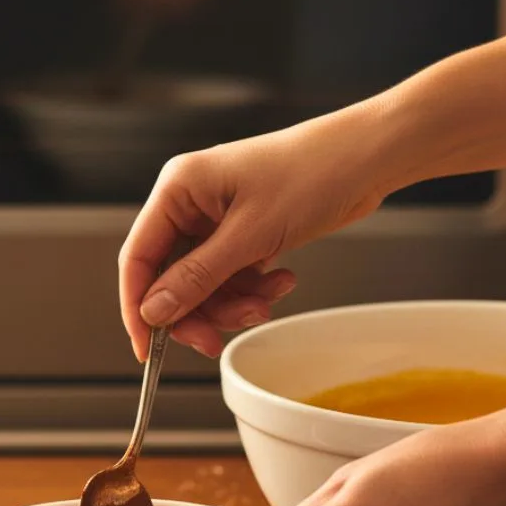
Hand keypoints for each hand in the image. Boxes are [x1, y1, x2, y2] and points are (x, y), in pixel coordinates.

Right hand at [119, 111, 388, 361]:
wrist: (368, 158)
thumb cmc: (313, 172)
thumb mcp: (250, 235)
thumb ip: (196, 278)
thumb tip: (154, 311)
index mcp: (178, 189)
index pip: (138, 256)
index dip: (138, 305)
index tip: (145, 347)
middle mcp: (191, 203)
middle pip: (170, 276)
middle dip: (196, 311)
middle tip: (214, 339)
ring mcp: (217, 218)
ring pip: (203, 283)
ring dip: (231, 303)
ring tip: (265, 302)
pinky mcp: (243, 231)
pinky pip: (230, 276)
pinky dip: (251, 290)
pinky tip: (280, 281)